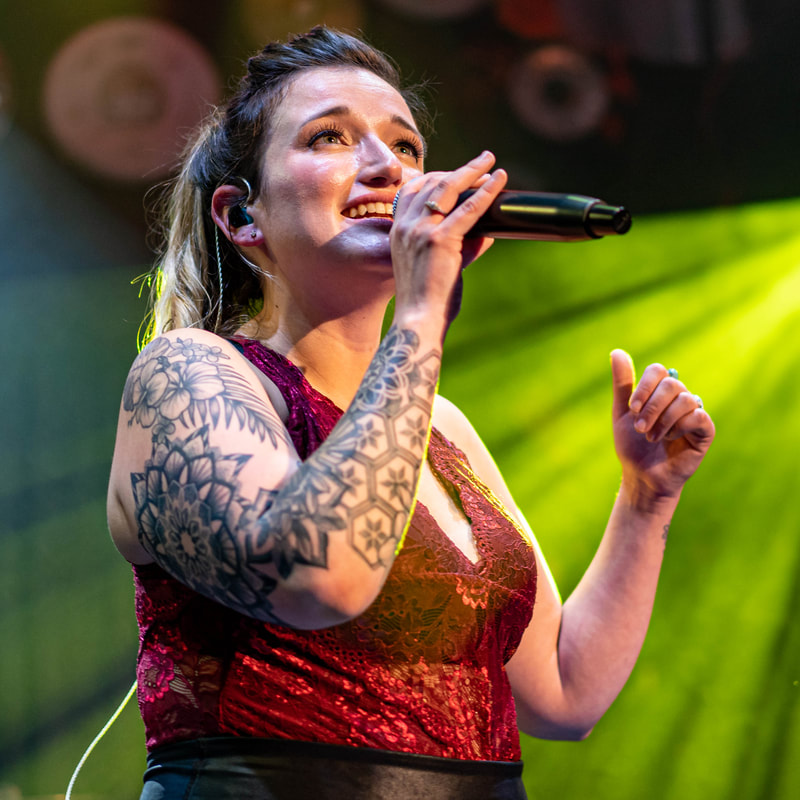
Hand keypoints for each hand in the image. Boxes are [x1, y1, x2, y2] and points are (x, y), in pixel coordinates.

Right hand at [390, 151, 506, 332]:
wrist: (418, 321)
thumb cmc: (428, 301)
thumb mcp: (439, 267)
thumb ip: (460, 247)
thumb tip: (487, 233)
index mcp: (397, 232)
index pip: (411, 190)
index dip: (436, 177)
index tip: (457, 172)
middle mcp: (405, 227)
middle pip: (431, 183)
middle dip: (458, 169)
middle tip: (482, 160)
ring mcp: (420, 231)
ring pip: (448, 188)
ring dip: (472, 171)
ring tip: (490, 162)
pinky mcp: (439, 240)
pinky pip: (468, 208)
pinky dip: (486, 192)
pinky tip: (498, 181)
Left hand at [610, 349, 714, 505]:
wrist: (642, 475)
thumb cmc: (632, 445)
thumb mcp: (622, 413)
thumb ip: (622, 383)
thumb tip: (616, 351)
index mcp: (659, 391)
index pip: (658, 371)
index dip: (644, 387)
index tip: (632, 409)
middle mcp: (679, 398)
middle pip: (671, 384)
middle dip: (651, 407)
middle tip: (640, 428)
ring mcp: (694, 412)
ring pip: (685, 399)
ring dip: (663, 421)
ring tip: (652, 438)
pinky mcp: (706, 430)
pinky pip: (699, 416)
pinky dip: (679, 427)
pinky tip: (670, 439)